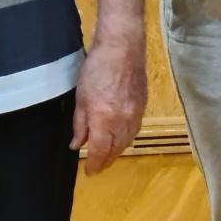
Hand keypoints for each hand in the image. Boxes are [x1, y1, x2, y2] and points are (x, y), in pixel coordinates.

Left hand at [74, 26, 145, 173]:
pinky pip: (135, 130)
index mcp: (104, 118)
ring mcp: (136, 113)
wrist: (122, 47)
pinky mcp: (143, 106)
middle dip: (106, 160)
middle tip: (98, 167)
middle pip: (116, 149)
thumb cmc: (96, 69)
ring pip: (127, 141)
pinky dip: (126, 138)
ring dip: (117, 151)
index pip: (100, 150)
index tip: (89, 172)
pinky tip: (120, 137)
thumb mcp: (81, 97)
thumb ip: (80, 124)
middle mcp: (123, 120)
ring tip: (108, 155)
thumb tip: (78, 145)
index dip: (95, 164)